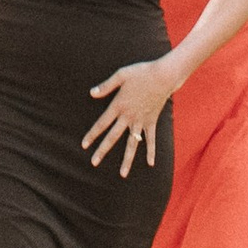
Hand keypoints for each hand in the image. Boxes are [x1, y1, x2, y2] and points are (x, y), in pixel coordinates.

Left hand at [83, 59, 174, 176]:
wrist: (163, 76)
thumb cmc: (141, 73)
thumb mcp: (121, 75)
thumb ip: (106, 86)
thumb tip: (92, 93)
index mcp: (119, 105)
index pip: (102, 123)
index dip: (92, 134)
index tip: (84, 145)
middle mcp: (128, 116)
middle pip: (113, 137)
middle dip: (103, 150)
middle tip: (94, 162)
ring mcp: (141, 121)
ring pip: (132, 144)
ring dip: (127, 159)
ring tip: (122, 174)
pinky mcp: (151, 122)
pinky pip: (151, 140)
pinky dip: (151, 151)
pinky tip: (150, 164)